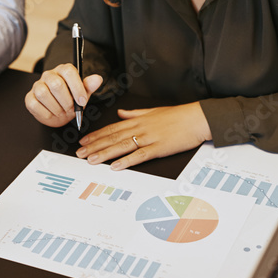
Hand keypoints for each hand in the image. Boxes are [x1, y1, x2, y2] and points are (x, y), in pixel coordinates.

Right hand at [25, 64, 103, 127]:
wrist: (59, 113)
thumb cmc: (71, 101)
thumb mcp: (83, 94)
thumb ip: (89, 86)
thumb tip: (98, 79)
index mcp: (63, 70)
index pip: (69, 71)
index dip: (77, 87)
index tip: (82, 101)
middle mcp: (49, 75)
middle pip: (56, 84)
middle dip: (66, 101)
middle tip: (71, 109)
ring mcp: (37, 86)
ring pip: (44, 94)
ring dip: (56, 108)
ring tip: (62, 112)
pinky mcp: (29, 98)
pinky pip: (35, 104)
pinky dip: (46, 113)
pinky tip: (52, 114)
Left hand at [76, 103, 212, 169]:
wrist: (197, 118)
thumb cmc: (178, 116)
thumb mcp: (153, 111)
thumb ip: (134, 113)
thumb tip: (121, 112)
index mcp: (138, 120)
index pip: (112, 128)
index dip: (96, 135)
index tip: (84, 141)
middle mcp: (140, 128)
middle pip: (113, 138)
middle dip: (94, 146)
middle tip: (80, 153)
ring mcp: (149, 138)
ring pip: (122, 146)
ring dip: (105, 154)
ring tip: (91, 160)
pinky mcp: (159, 148)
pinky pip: (139, 155)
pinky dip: (127, 161)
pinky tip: (116, 166)